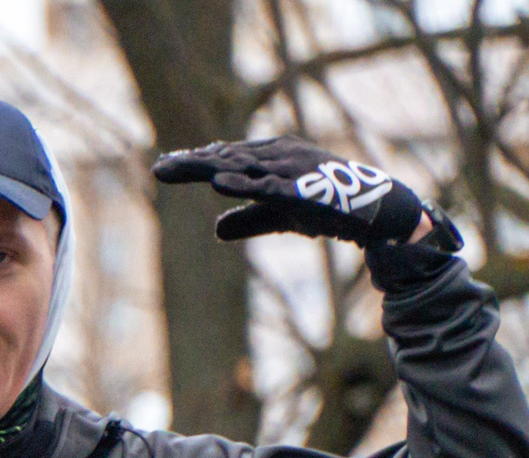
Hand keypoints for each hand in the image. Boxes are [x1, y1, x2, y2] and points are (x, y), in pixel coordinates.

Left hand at [153, 139, 456, 251]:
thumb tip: (216, 229)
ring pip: (242, 168)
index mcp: (270, 158)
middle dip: (192, 164)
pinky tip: (219, 183)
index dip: (195, 163)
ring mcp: (290, 170)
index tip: (164, 168)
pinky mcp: (302, 190)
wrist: (369, 210)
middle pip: (226, 159)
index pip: (225, 159)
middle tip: (158, 169)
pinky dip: (243, 184)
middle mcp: (278, 156)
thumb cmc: (323, 208)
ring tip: (178, 168)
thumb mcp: (277, 216)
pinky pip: (267, 186)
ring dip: (209, 168)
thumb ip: (247, 219)